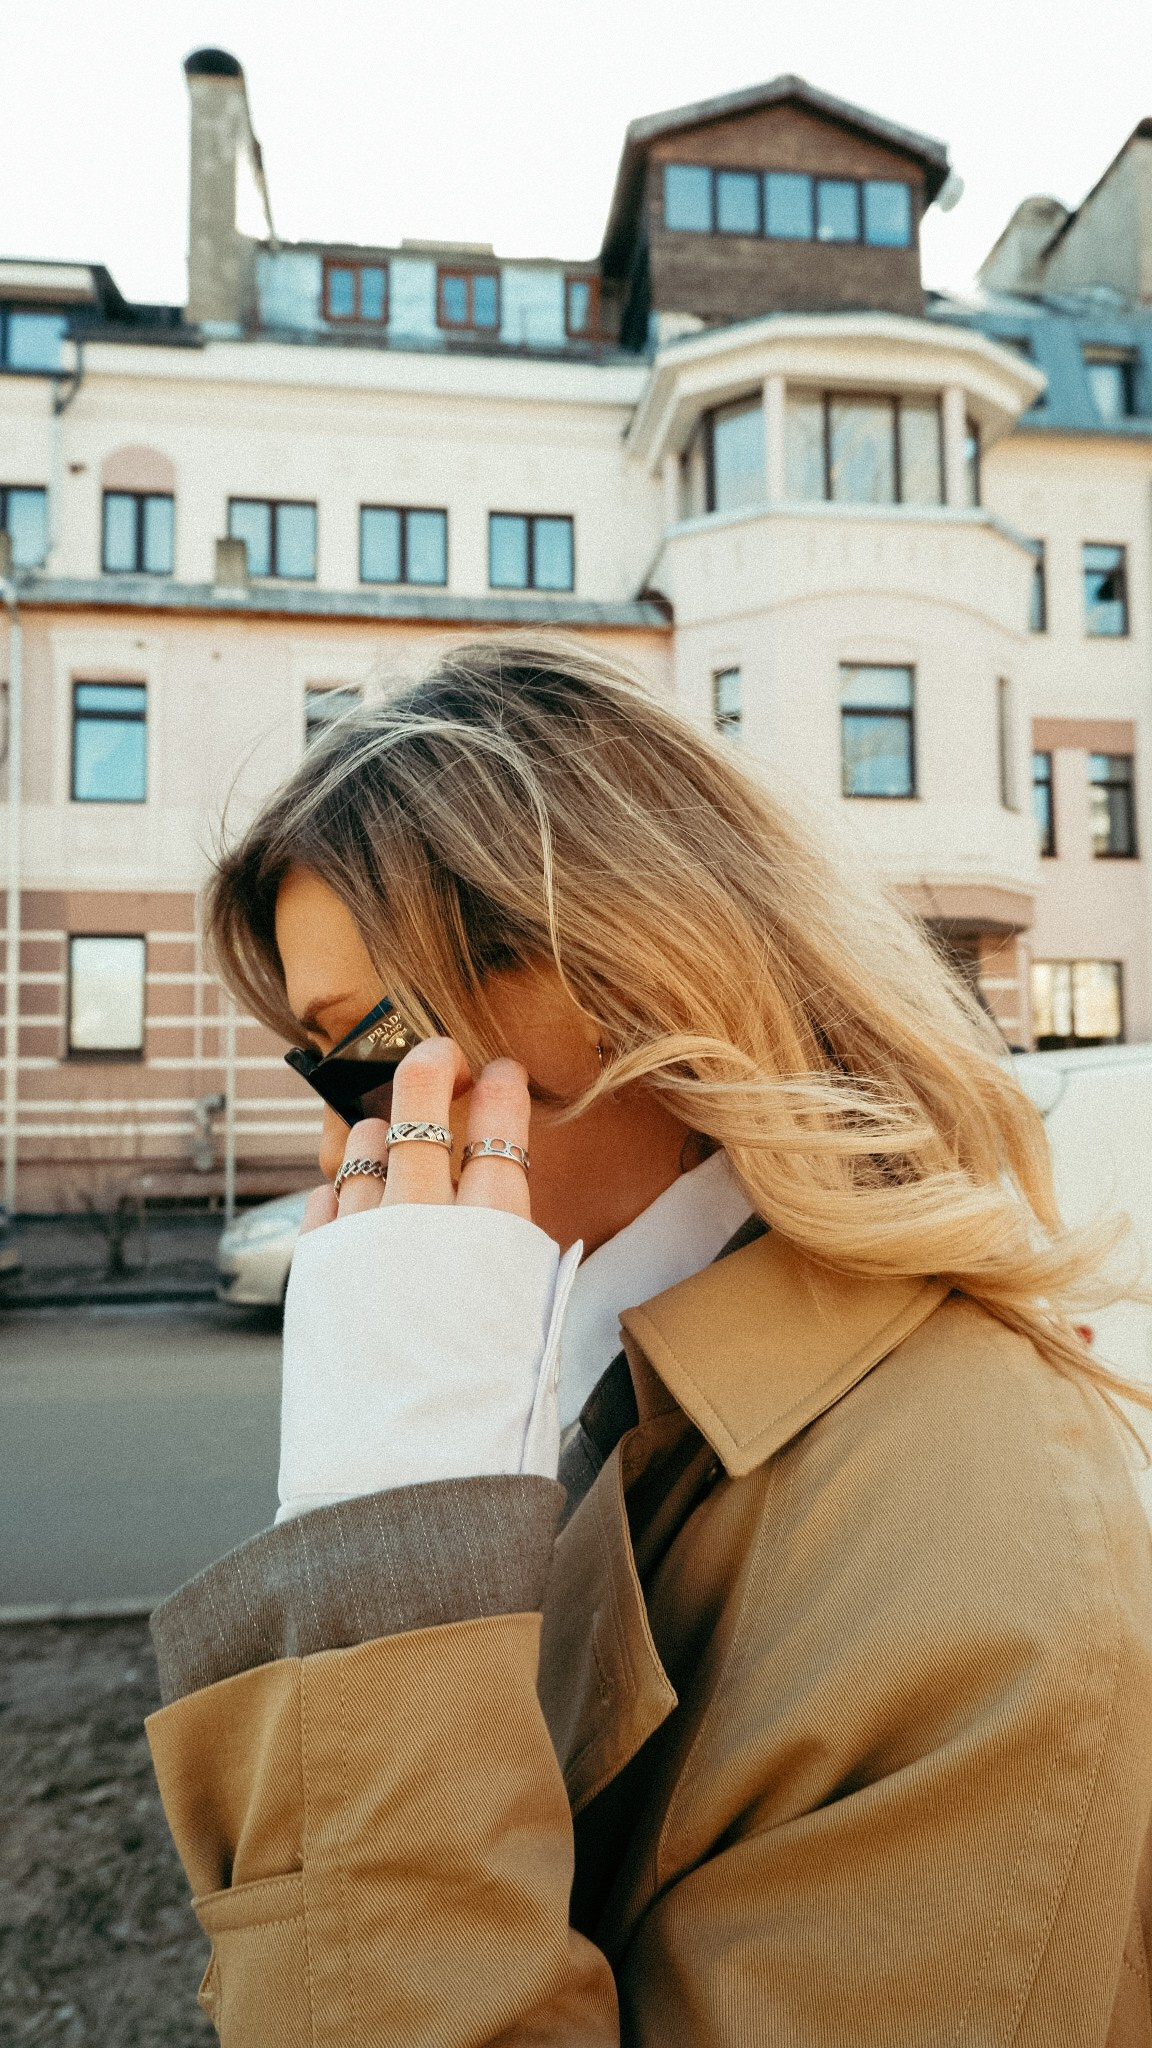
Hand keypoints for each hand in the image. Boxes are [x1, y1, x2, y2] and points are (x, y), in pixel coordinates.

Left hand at [278, 1040, 572, 1517]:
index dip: (502, 1090)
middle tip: (439, 1053)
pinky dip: (341, 1187)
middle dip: (430, 1067)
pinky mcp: (314, 1270)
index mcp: (494, 1235)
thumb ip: (520, 1267)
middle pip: (419, 1109)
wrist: (407, 1488)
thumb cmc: (489, 1426)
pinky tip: (352, 1192)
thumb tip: (515, 1230)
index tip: (502, 1072)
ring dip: (380, 1128)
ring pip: (363, 1146)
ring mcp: (361, 1239)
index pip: (500, 1130)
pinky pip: (325, 1199)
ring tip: (390, 1130)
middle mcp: (423, 1221)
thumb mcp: (532, 1332)